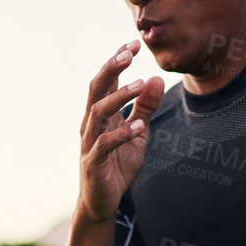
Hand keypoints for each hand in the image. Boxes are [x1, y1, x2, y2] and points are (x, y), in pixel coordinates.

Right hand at [78, 39, 165, 223]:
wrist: (102, 202)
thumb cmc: (117, 166)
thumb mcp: (138, 134)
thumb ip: (145, 108)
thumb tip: (156, 78)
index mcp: (101, 115)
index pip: (107, 81)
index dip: (117, 61)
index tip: (133, 44)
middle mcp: (91, 124)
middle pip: (96, 89)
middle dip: (111, 69)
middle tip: (128, 53)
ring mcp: (89, 143)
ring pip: (98, 112)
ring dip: (119, 97)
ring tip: (139, 85)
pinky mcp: (93, 163)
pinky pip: (105, 144)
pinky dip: (122, 134)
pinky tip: (139, 126)